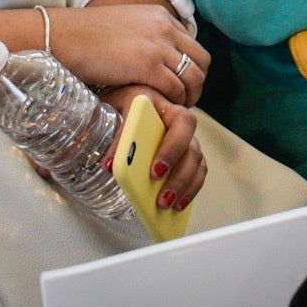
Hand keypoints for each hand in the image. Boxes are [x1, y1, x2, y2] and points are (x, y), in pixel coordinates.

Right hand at [48, 3, 208, 105]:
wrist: (61, 36)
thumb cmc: (83, 38)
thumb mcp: (123, 30)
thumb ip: (142, 40)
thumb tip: (150, 64)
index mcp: (159, 16)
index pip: (192, 44)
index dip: (189, 68)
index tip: (180, 85)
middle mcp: (164, 27)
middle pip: (201, 61)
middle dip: (196, 85)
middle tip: (182, 102)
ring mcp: (158, 45)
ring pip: (193, 77)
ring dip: (188, 98)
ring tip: (173, 110)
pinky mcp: (147, 64)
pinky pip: (175, 89)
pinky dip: (172, 102)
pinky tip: (159, 109)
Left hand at [99, 87, 205, 211]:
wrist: (118, 101)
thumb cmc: (115, 105)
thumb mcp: (110, 110)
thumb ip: (114, 135)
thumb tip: (110, 166)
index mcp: (158, 102)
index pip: (179, 121)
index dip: (171, 148)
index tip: (155, 172)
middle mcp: (174, 117)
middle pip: (190, 145)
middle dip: (177, 173)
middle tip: (161, 196)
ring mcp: (183, 134)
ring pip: (195, 159)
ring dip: (183, 185)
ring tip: (165, 204)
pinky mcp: (185, 151)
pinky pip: (197, 170)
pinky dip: (189, 189)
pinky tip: (177, 204)